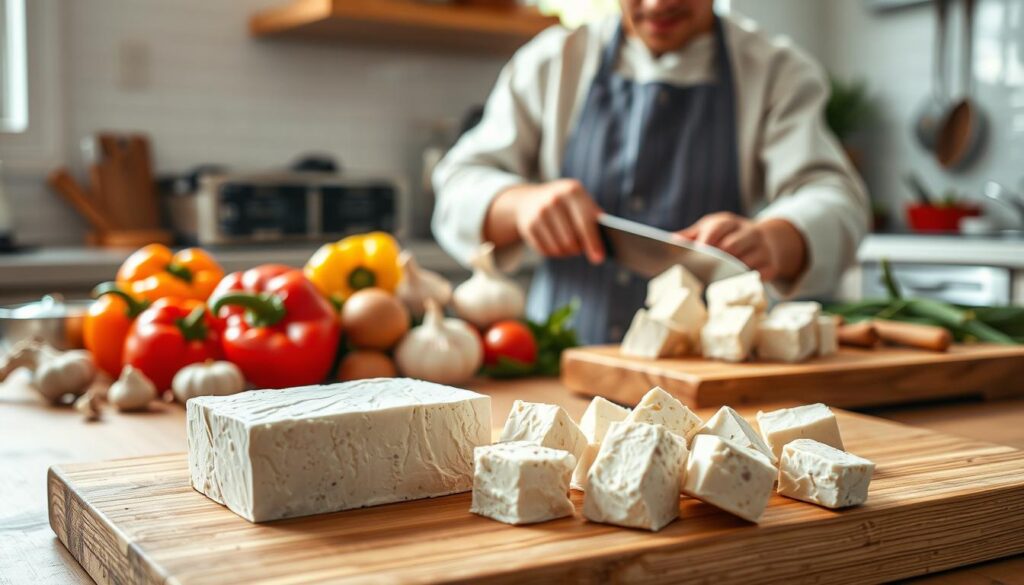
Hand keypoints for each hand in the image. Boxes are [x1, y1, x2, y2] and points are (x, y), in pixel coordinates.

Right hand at [487, 180, 604, 263]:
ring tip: (570, 247)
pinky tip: (556, 244)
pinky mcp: (528, 226)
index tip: (598, 259)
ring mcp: (539, 212)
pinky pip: (546, 250)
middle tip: (580, 249)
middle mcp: (554, 199)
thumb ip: (593, 216)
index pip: (585, 222)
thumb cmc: (566, 203)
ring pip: (559, 247)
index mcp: (572, 191)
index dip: (593, 242)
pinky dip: (554, 252)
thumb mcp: (580, 201)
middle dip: (578, 249)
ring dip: (567, 252)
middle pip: (571, 239)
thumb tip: (602, 246)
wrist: (529, 199)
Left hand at [676, 212, 806, 280]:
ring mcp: (763, 249)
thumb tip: (671, 241)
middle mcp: (749, 233)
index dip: (708, 239)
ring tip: (717, 279)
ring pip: (746, 262)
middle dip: (718, 258)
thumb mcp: (710, 229)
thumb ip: (691, 235)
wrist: (765, 239)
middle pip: (733, 245)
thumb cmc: (728, 236)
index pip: (719, 227)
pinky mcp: (771, 266)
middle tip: (705, 269)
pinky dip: (747, 281)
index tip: (698, 250)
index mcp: (730, 222)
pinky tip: (735, 285)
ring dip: (731, 272)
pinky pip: (760, 275)